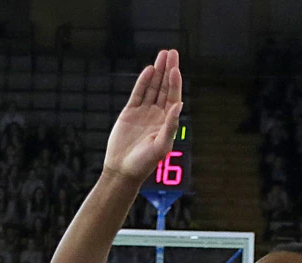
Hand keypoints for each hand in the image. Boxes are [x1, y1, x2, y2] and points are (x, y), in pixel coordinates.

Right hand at [103, 48, 182, 182]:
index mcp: (167, 122)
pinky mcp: (130, 112)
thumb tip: (179, 105)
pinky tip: (149, 70)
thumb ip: (170, 125)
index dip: (175, 83)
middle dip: (168, 70)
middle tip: (172, 52)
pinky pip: (138, 93)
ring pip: (152, 87)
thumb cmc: (144, 163)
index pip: (173, 97)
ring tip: (162, 55)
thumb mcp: (161, 146)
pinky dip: (143, 82)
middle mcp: (157, 115)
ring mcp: (144, 112)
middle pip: (164, 88)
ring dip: (157, 72)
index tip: (175, 68)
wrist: (122, 170)